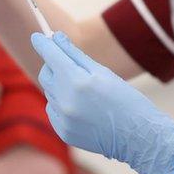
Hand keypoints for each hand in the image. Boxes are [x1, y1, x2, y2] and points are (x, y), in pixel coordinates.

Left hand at [31, 31, 173, 173]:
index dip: (42, 44)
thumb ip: (76, 54)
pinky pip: (53, 111)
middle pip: (46, 74)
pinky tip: (81, 108)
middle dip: (53, 66)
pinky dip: (61, 105)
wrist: (137, 136)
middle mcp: (66, 100)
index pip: (51, 55)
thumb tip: (56, 38)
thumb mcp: (102, 72)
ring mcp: (63, 119)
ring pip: (50, 93)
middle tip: (69, 65)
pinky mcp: (63, 132)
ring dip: (60, 87)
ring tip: (84, 93)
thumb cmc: (125, 99)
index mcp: (77, 81)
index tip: (37, 36)